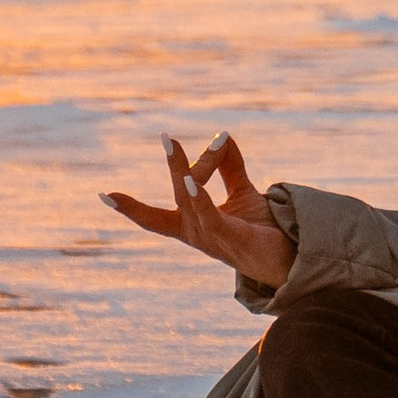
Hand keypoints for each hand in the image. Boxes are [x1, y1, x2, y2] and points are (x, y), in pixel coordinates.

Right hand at [102, 131, 292, 286]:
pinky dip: (199, 198)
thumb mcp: (242, 194)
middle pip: (178, 196)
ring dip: (183, 172)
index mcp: (194, 225)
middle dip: (172, 166)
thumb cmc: (263, 233)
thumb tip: (222, 136)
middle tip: (167, 137)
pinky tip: (190, 181)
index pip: (155, 218)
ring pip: (190, 201)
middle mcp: (198, 234)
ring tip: (173, 147)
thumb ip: (230, 168)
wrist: (292, 262)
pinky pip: (210, 217)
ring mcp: (213, 239)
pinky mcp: (232, 240)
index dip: (130, 208)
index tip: (105, 195)